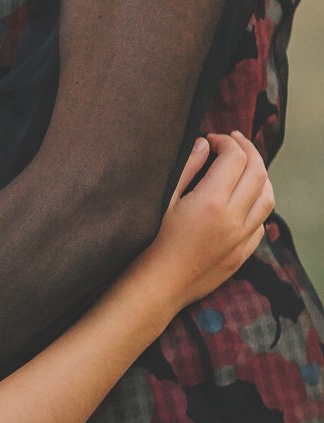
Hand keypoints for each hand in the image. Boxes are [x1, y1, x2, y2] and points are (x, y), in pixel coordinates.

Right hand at [142, 131, 273, 307]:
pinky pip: (261, 224)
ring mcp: (242, 238)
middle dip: (248, 150)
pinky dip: (257, 205)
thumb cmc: (154, 241)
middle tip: (234, 141)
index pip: (235, 158)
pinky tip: (243, 201)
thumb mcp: (166, 200)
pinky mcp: (243, 254)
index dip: (226, 142)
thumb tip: (204, 144)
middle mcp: (233, 218)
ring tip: (247, 167)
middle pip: (258, 172)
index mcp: (212, 201)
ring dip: (261, 176)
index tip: (213, 139)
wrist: (160, 284)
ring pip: (268, 198)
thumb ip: (188, 169)